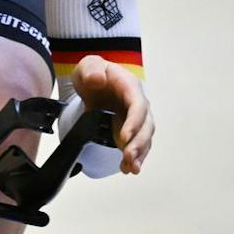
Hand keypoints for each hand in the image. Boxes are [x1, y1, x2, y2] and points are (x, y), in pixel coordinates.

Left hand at [71, 55, 153, 173]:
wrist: (91, 82)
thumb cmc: (92, 73)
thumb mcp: (87, 66)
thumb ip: (91, 70)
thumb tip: (98, 79)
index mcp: (130, 87)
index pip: (138, 106)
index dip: (134, 122)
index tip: (124, 137)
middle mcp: (137, 103)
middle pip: (145, 125)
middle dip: (138, 143)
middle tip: (128, 157)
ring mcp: (135, 117)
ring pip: (144, 138)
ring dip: (139, 154)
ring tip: (131, 168)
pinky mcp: (130, 128)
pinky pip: (136, 144)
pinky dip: (134, 157)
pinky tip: (127, 168)